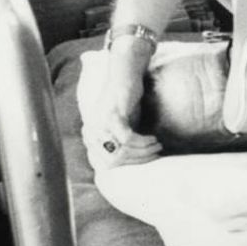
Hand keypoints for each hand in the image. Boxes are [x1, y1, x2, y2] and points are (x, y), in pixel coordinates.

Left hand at [83, 49, 161, 168]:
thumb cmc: (124, 104)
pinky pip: (127, 138)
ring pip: (121, 151)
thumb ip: (118, 145)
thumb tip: (131, 164)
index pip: (105, 166)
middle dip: (138, 160)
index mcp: (89, 138)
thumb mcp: (119, 128)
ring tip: (157, 146)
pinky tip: (153, 139)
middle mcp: (90, 133)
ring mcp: (99, 125)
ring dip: (144, 151)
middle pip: (113, 161)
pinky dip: (143, 142)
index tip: (145, 162)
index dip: (128, 166)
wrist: (124, 78)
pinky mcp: (112, 116)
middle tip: (155, 154)